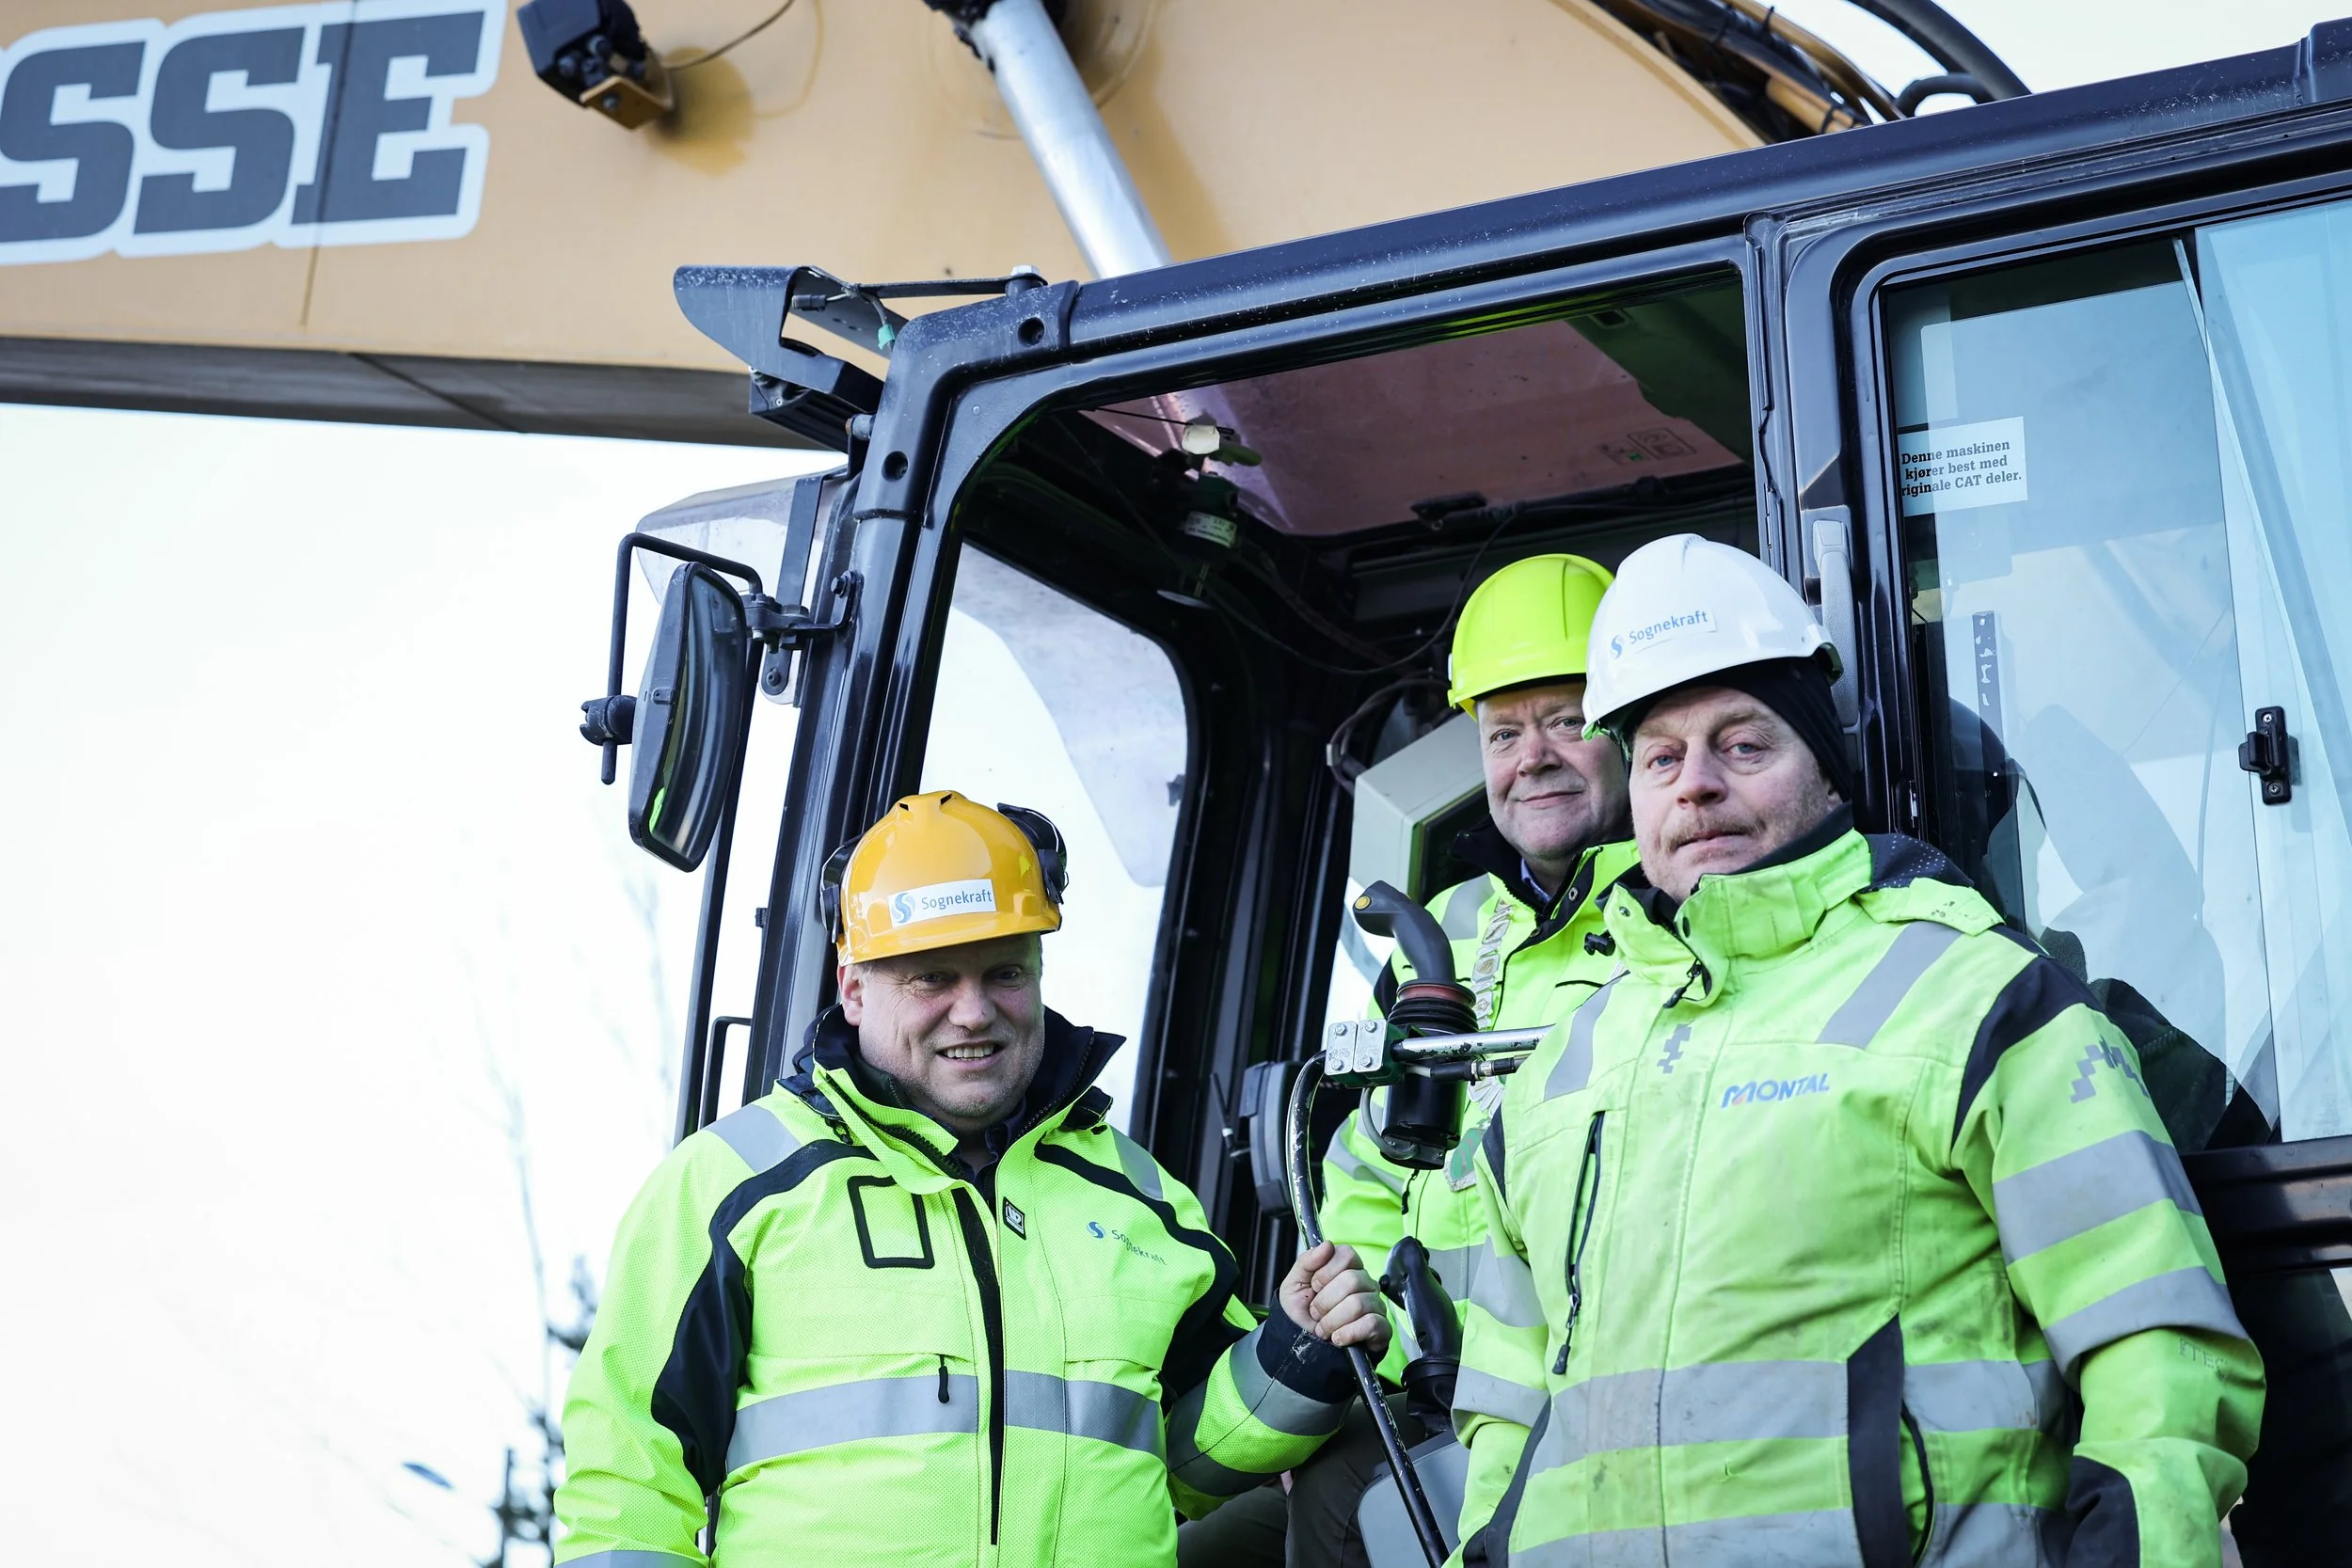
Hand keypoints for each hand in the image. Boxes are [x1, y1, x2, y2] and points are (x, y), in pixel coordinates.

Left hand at [1280, 1240, 1390, 1354]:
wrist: (1304, 1347)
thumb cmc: (1302, 1314)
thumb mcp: (1294, 1285)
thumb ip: (1307, 1261)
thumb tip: (1327, 1245)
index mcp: (1346, 1268)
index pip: (1347, 1255)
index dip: (1326, 1272)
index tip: (1314, 1286)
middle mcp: (1365, 1284)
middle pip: (1352, 1280)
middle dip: (1325, 1301)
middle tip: (1316, 1313)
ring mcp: (1375, 1305)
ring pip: (1358, 1304)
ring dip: (1332, 1321)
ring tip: (1324, 1329)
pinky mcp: (1381, 1329)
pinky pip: (1371, 1324)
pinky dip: (1347, 1333)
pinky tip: (1337, 1338)